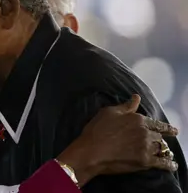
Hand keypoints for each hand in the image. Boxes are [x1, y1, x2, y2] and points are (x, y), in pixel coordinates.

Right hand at [57, 95, 177, 186]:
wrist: (91, 152)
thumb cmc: (96, 130)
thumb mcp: (108, 112)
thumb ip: (125, 106)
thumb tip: (136, 97)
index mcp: (138, 119)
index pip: (157, 123)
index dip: (166, 127)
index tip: (173, 130)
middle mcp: (145, 132)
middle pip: (159, 136)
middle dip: (159, 138)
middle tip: (160, 142)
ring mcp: (146, 147)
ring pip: (161, 148)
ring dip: (163, 150)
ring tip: (165, 153)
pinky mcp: (145, 161)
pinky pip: (162, 163)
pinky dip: (169, 164)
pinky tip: (172, 165)